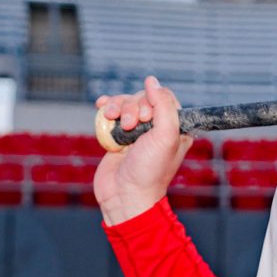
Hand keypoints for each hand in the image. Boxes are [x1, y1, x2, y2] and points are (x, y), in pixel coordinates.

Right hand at [94, 76, 192, 224]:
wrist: (124, 195)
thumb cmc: (150, 171)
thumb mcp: (166, 137)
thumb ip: (164, 106)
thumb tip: (152, 81)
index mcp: (175, 128)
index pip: (164, 97)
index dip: (152, 101)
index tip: (147, 118)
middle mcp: (157, 128)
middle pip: (142, 98)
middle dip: (132, 107)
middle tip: (130, 126)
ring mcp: (136, 132)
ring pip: (125, 104)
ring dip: (116, 108)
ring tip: (114, 122)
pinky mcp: (118, 136)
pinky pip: (111, 113)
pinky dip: (105, 108)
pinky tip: (101, 109)